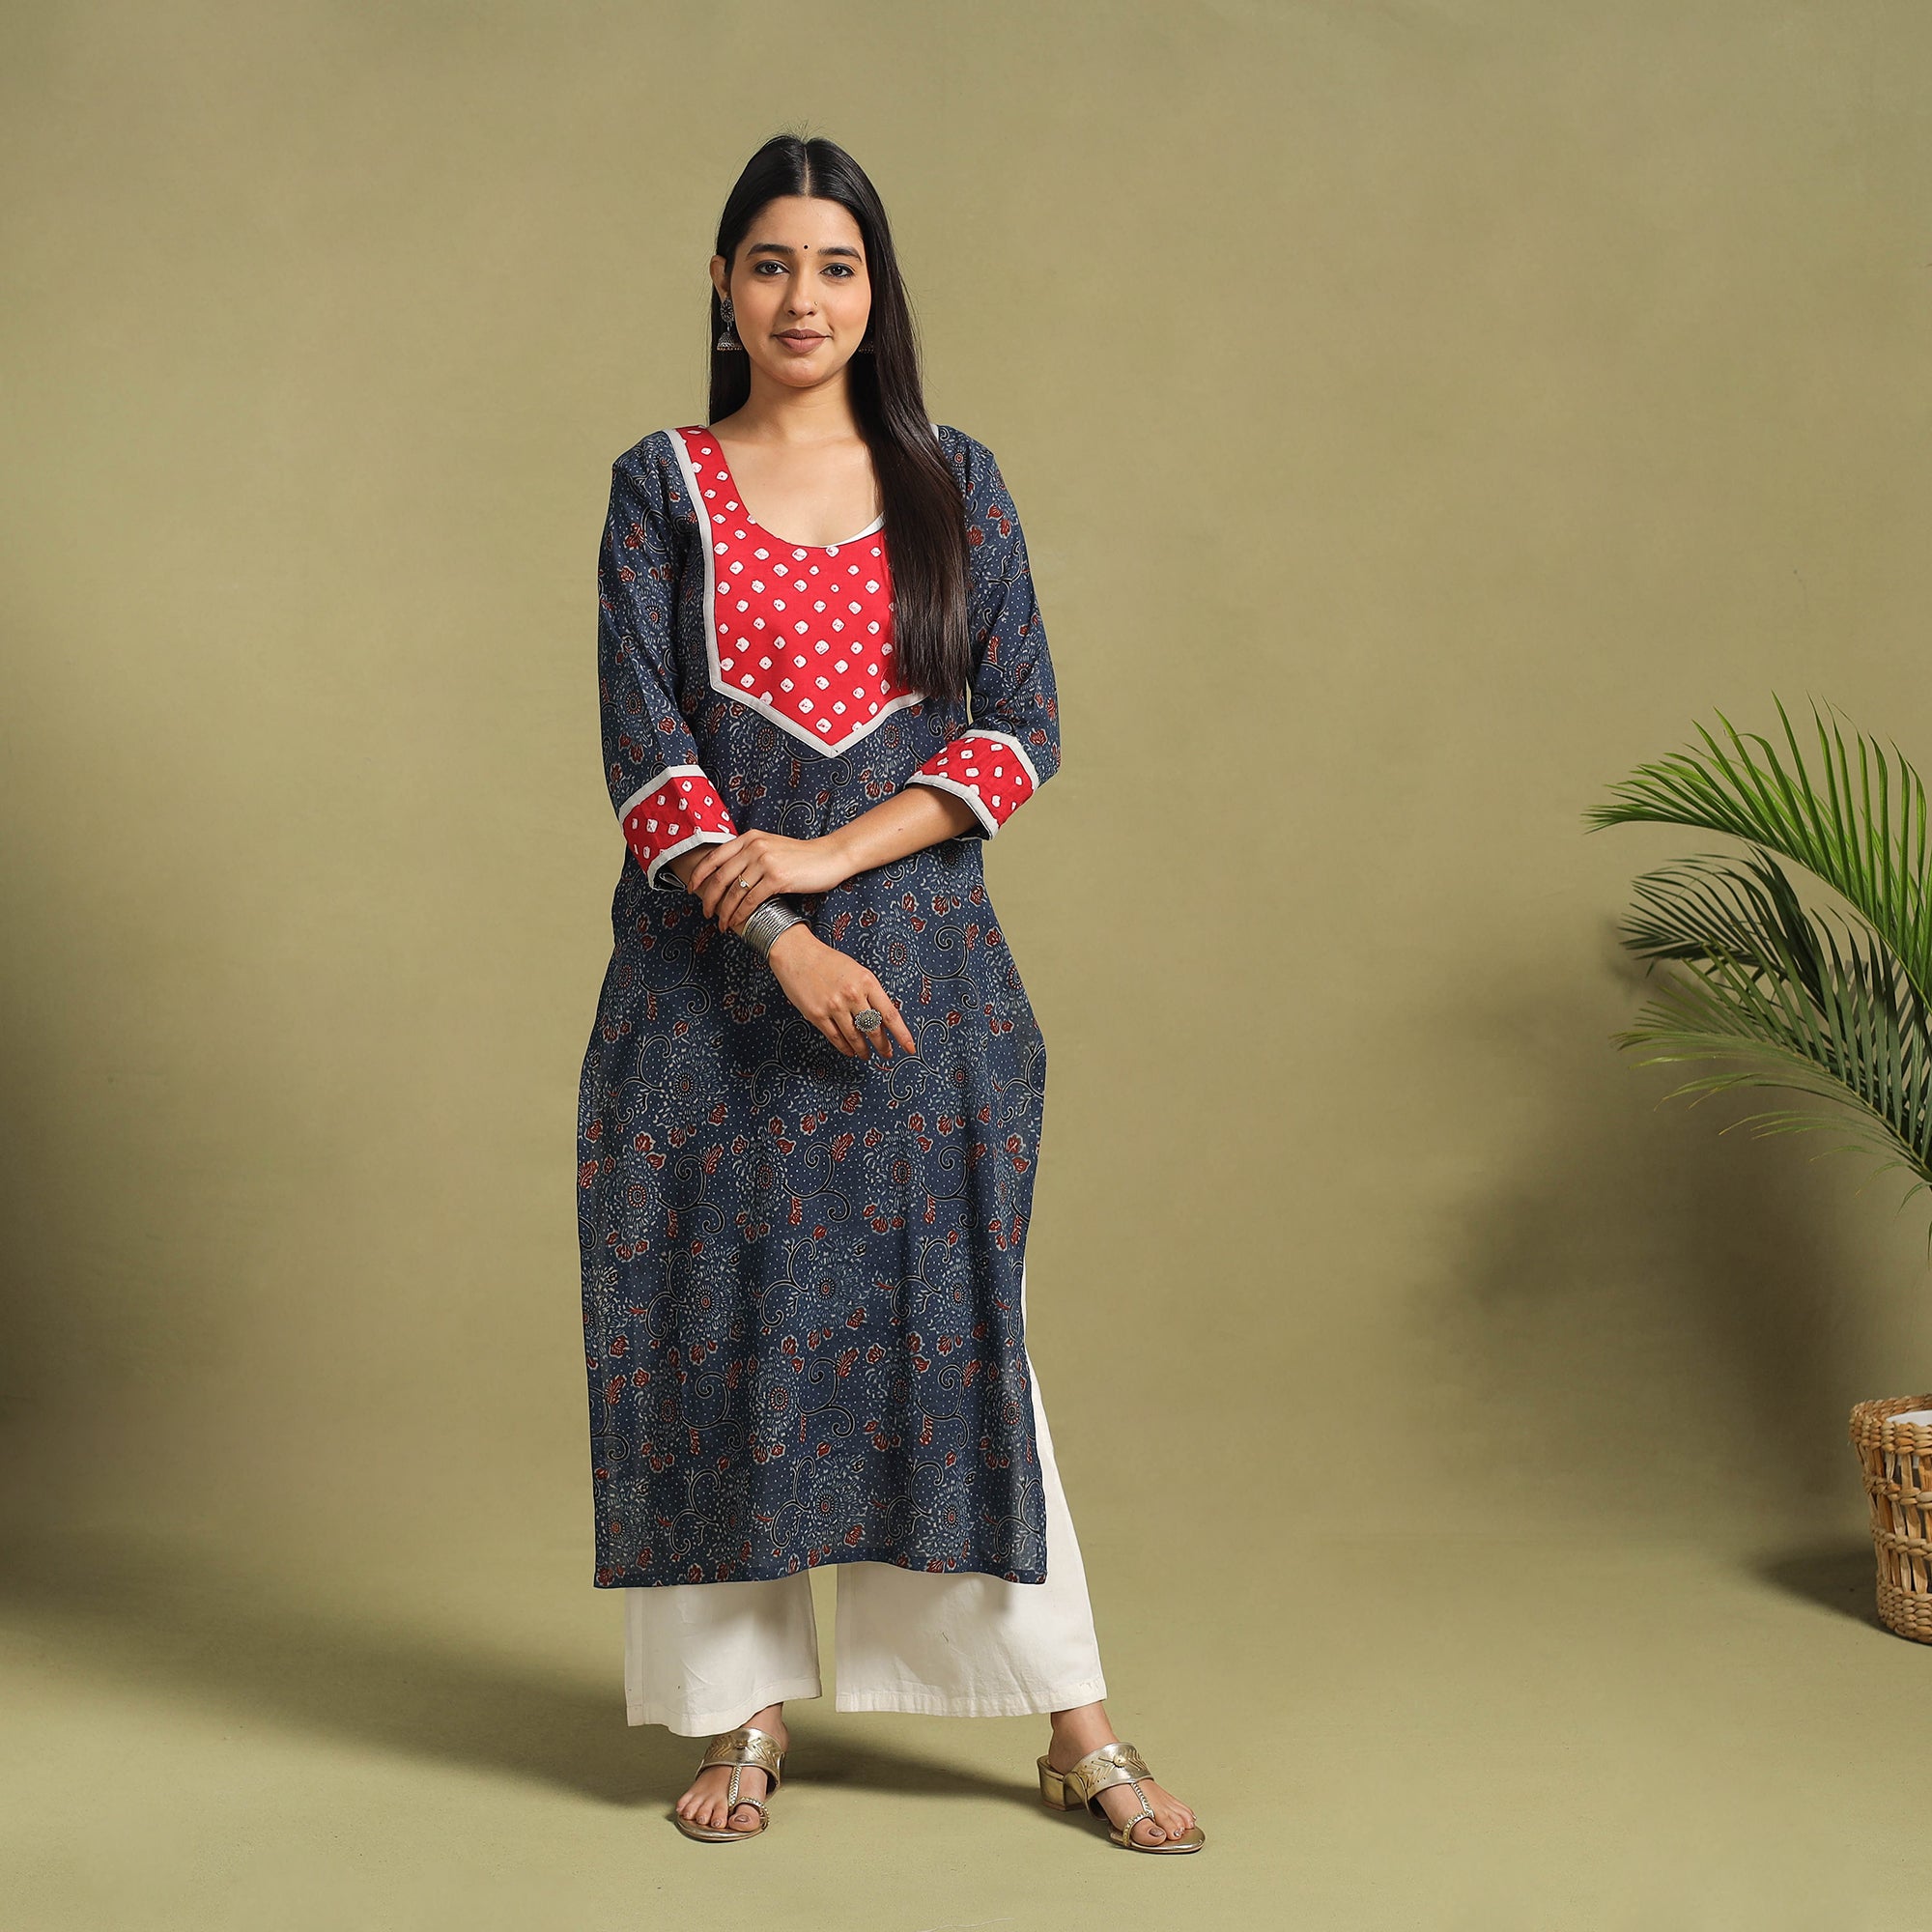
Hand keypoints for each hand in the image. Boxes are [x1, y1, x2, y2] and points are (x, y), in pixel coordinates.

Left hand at [682, 830, 851, 933]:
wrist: (830, 856)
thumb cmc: (801, 856)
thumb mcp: (771, 846)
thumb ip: (750, 853)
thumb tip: (728, 873)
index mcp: (749, 838)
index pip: (714, 856)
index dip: (699, 874)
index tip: (691, 888)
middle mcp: (754, 847)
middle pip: (720, 876)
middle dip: (709, 898)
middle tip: (706, 912)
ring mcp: (765, 862)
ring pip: (734, 892)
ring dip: (725, 912)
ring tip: (722, 924)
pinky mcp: (777, 878)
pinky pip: (751, 900)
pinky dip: (741, 914)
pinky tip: (738, 923)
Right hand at [765, 927, 916, 1061]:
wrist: (797, 954)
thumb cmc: (828, 961)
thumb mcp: (857, 971)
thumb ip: (870, 993)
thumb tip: (882, 1020)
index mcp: (867, 982)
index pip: (890, 1014)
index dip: (902, 1034)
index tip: (910, 1047)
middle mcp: (853, 995)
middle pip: (874, 1029)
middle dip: (883, 1045)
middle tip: (887, 1053)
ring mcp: (834, 1006)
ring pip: (855, 1037)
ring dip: (863, 1049)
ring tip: (867, 1054)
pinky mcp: (817, 1015)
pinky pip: (836, 1038)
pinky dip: (845, 1048)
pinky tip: (850, 1051)